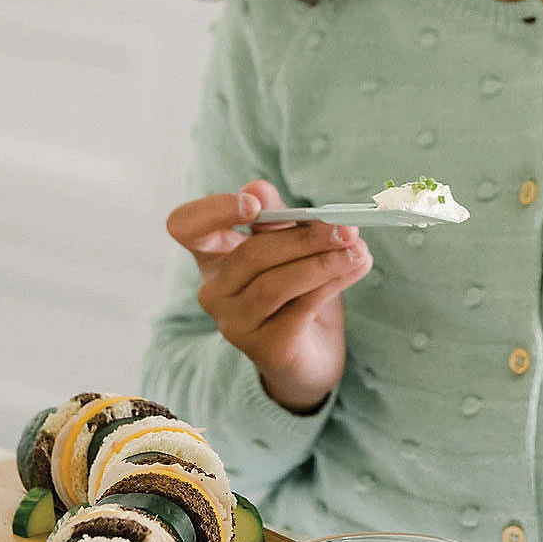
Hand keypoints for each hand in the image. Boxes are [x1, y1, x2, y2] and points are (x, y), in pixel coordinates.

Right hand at [166, 180, 371, 412]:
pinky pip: (300, 308)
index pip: (184, 226)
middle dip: (304, 237)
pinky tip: (356, 268)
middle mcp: (214, 290)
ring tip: (358, 249)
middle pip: (251, 254)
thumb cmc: (296, 290)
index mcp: (212, 254)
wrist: (312, 355)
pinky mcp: (265, 349)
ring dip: (323, 262)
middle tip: (346, 227)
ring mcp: (235, 323)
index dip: (213, 210)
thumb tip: (257, 187)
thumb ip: (276, 217)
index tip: (255, 206)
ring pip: (277, 283)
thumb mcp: (288, 246)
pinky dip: (332, 283)